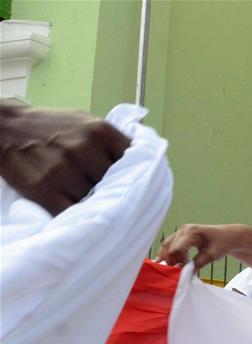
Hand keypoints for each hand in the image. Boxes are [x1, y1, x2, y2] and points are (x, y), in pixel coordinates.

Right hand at [0, 105, 129, 215]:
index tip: (138, 185)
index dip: (137, 176)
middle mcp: (85, 149)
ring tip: (89, 203)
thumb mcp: (84, 122)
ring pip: (96, 200)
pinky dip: (77, 217)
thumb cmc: (48, 127)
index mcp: (101, 131)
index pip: (135, 161)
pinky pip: (72, 212)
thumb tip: (142, 162)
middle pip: (116, 184)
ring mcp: (64, 170)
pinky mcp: (44, 189)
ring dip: (94, 205)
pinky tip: (78, 216)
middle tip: (109, 197)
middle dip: (113, 191)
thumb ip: (111, 141)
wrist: (3, 128)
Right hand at [158, 224, 246, 268]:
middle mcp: (183, 230)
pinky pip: (169, 246)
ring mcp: (180, 232)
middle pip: (168, 248)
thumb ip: (197, 264)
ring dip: (168, 259)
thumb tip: (185, 275)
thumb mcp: (211, 256)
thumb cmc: (222, 243)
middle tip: (179, 272)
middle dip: (172, 261)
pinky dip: (169, 255)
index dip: (179, 262)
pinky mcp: (180, 237)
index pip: (177, 249)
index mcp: (191, 231)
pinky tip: (170, 264)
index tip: (187, 269)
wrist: (229, 236)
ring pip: (166, 247)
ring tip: (176, 269)